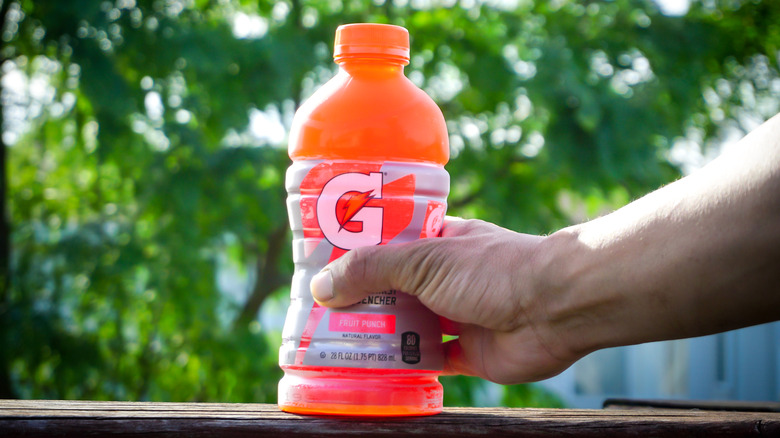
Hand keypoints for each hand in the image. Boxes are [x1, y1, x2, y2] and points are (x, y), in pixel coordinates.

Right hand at [309, 217, 582, 383]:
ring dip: (378, 335)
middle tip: (318, 314)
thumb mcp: (424, 260)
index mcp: (436, 244)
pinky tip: (374, 372)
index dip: (355, 256)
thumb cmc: (492, 270)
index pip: (387, 246)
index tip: (320, 267)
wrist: (553, 308)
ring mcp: (456, 316)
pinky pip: (429, 361)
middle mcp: (444, 279)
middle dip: (360, 301)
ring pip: (407, 327)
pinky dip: (406, 367)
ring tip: (335, 344)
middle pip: (392, 290)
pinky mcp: (468, 353)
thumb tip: (321, 286)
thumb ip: (372, 269)